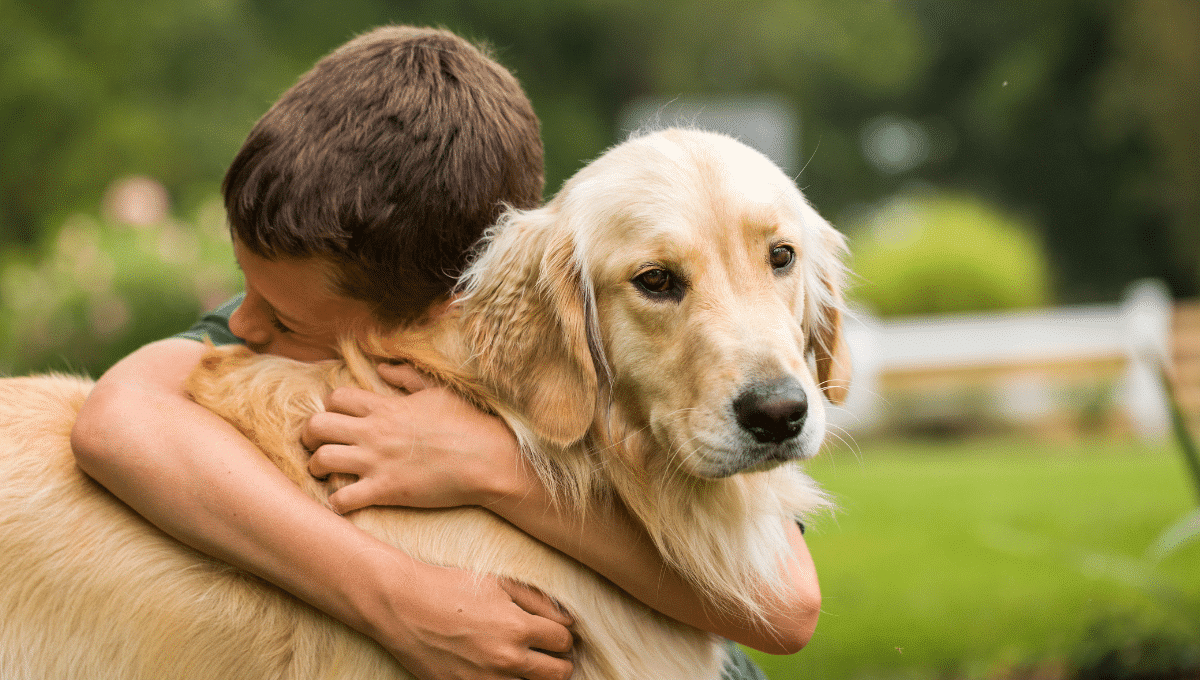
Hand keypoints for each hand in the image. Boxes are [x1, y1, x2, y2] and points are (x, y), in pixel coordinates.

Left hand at [303, 363, 525, 513]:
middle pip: (316, 426)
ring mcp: (376, 462)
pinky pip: (342, 499)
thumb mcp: (437, 391)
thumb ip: (407, 377)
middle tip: (316, 445)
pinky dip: (336, 502)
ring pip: (320, 461)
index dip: (330, 407)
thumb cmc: (467, 423)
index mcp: (385, 407)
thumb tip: (384, 367)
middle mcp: (373, 432)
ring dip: (316, 468)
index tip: (338, 419)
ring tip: (324, 474)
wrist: (487, 459)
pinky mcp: (385, 490)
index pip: (336, 398)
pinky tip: (345, 501)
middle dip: (309, 436)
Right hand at [378, 559, 574, 679]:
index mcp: (518, 627)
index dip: (562, 636)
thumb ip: (538, 600)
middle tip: (548, 655)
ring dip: (533, 678)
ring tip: (523, 665)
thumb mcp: (498, 582)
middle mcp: (506, 659)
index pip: (564, 641)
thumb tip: (568, 620)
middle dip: (559, 663)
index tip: (553, 634)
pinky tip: (500, 673)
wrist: (401, 606)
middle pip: (558, 674)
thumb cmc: (449, 587)